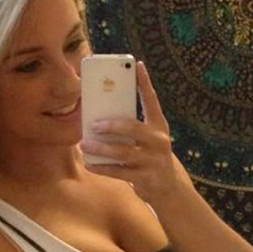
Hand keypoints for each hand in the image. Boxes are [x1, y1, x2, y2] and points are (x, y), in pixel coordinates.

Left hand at [80, 61, 180, 207]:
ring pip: (122, 152)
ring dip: (100, 148)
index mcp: (159, 125)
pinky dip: (102, 167)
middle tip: (94, 124)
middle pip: (133, 128)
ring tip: (84, 144)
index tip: (136, 65)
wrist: (168, 186)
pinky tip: (89, 163)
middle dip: (112, 125)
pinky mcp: (145, 178)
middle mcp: (158, 140)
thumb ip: (132, 127)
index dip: (145, 83)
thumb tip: (100, 117)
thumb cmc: (151, 156)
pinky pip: (119, 171)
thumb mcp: (148, 138)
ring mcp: (153, 160)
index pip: (152, 100)